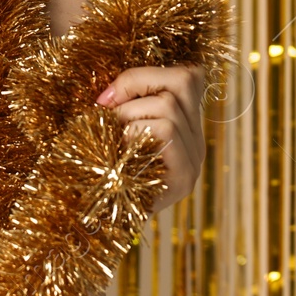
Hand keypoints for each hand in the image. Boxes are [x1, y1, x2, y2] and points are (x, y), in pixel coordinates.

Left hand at [95, 62, 207, 214]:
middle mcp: (197, 140)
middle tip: (106, 112)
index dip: (144, 74)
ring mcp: (195, 159)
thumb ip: (124, 102)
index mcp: (185, 123)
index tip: (106, 96)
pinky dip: (134, 131)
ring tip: (111, 136)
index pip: (189, 74)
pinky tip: (119, 151)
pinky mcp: (185, 177)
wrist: (97, 221)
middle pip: (184, 80)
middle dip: (135, 86)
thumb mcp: (114, 126)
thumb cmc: (100, 167)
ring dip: (128, 114)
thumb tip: (107, 91)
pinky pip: (165, 130)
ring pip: (169, 106)